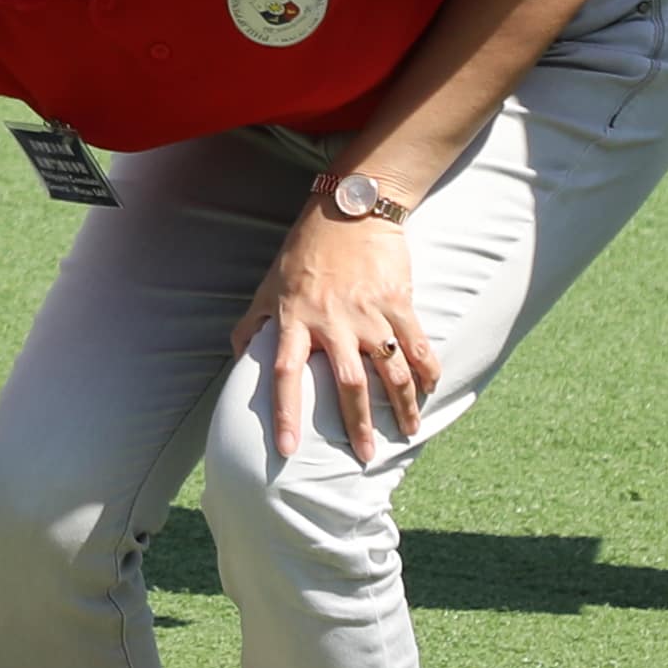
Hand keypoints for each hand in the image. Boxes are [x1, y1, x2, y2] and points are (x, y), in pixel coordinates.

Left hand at [233, 187, 436, 464]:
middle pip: (348, 384)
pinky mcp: (398, 301)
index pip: (284, 374)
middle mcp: (332, 321)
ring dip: (402, 406)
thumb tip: (236, 360)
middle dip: (358, 425)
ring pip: (390, 370)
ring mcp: (369, 312)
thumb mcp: (268, 285)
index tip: (287, 449)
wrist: (350, 209)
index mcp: (294, 319)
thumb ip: (252, 325)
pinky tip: (431, 390)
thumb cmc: (304, 251)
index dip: (285, 413)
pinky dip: (427, 370)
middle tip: (364, 457)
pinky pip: (417, 344)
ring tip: (408, 433)